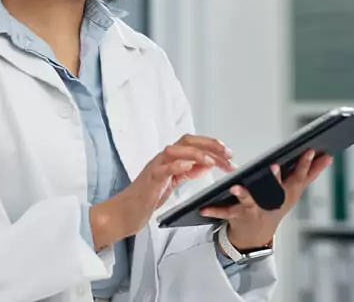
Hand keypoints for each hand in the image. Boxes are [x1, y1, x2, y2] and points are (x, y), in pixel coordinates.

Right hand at [89, 134, 235, 250]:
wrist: (125, 212)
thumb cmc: (146, 197)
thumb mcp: (172, 182)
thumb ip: (187, 171)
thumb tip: (206, 163)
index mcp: (170, 159)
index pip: (193, 144)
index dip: (212, 145)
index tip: (228, 153)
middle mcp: (162, 159)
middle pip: (187, 141)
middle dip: (209, 145)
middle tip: (227, 154)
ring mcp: (155, 167)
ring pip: (175, 151)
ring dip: (196, 154)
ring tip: (212, 161)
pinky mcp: (150, 180)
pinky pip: (163, 169)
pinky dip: (176, 165)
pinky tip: (188, 167)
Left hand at [200, 149, 330, 250]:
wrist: (256, 237)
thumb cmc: (274, 207)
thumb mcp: (294, 192)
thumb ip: (310, 173)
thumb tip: (328, 156)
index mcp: (286, 194)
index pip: (297, 176)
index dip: (304, 164)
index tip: (310, 150)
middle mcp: (271, 203)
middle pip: (274, 189)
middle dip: (274, 178)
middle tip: (273, 165)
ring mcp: (254, 211)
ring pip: (249, 202)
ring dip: (243, 194)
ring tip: (237, 186)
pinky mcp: (237, 217)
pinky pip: (224, 213)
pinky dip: (214, 210)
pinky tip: (204, 207)